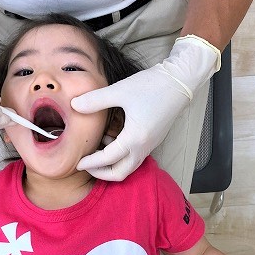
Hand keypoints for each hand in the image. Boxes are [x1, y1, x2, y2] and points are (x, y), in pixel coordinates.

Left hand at [74, 35, 220, 180]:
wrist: (180, 81)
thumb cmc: (152, 85)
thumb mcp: (120, 90)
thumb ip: (95, 100)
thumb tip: (74, 105)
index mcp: (134, 138)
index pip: (108, 159)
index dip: (91, 163)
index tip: (78, 163)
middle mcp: (143, 147)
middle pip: (120, 173)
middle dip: (102, 173)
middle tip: (87, 166)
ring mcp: (150, 145)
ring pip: (129, 167)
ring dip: (112, 165)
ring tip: (98, 151)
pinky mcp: (153, 140)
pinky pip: (135, 157)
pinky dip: (121, 156)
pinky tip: (112, 139)